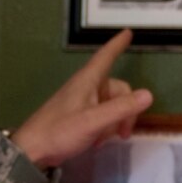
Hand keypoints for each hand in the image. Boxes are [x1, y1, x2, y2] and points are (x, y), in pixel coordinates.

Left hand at [9, 29, 152, 168]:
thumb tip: (148, 95)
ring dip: (115, 122)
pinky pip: (103, 116)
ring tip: (105, 140)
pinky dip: (106, 127)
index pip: (106, 56)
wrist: (33, 150)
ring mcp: (83, 102)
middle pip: (119, 90)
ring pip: (113, 105)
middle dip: (126, 110)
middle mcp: (87, 87)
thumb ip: (121, 109)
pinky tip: (99, 141)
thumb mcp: (93, 121)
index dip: (117, 45)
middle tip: (124, 133)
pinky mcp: (79, 116)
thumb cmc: (60, 131)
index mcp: (88, 80)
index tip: (128, 32)